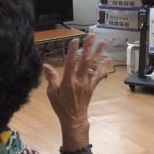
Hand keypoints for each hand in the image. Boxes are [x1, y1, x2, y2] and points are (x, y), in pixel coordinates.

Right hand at [43, 34, 108, 149]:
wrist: (74, 118)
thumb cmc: (61, 106)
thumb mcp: (52, 93)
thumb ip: (51, 78)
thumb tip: (45, 65)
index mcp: (68, 81)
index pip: (70, 63)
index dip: (73, 51)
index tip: (75, 40)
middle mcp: (79, 79)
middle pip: (84, 60)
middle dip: (88, 47)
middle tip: (92, 35)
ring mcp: (87, 82)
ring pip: (93, 65)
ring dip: (98, 53)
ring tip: (103, 42)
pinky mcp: (92, 86)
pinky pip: (99, 75)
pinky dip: (104, 67)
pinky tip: (108, 59)